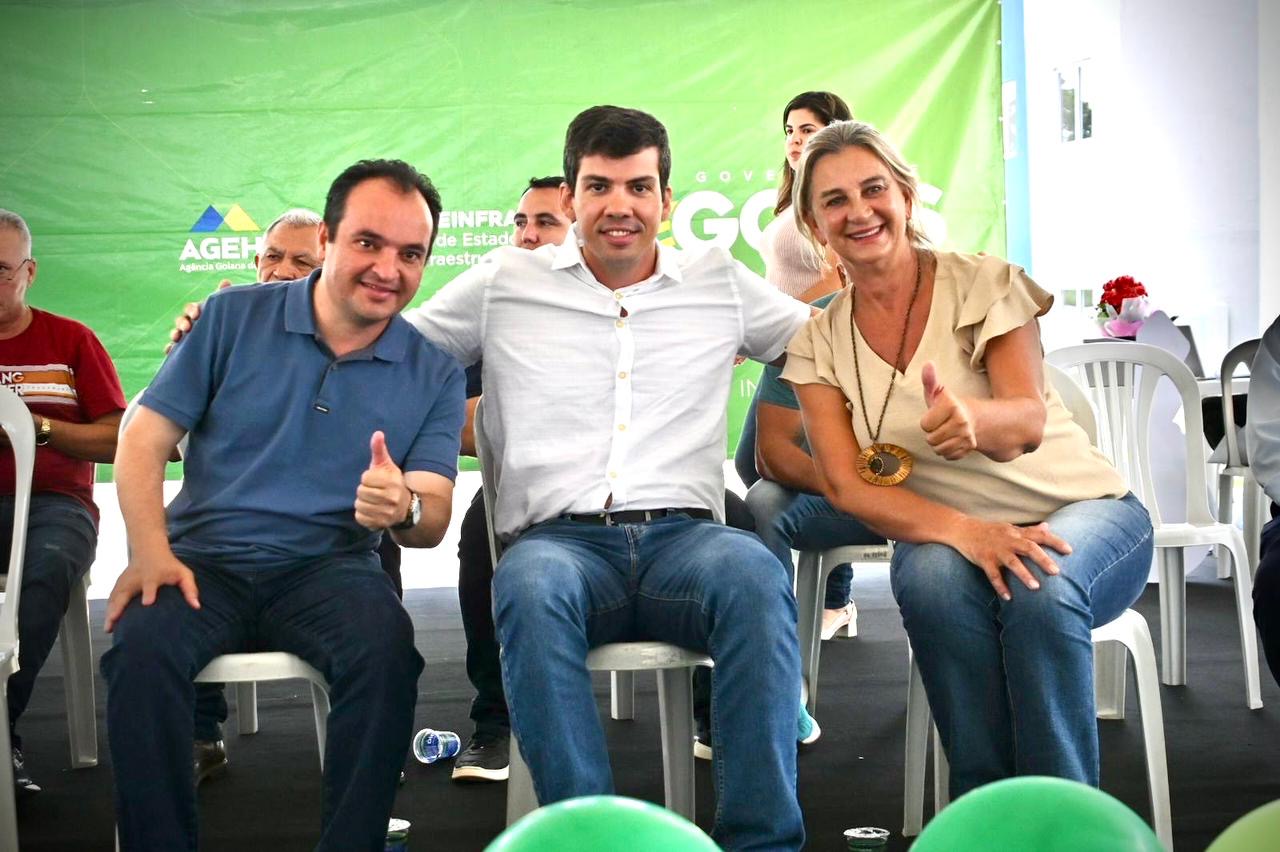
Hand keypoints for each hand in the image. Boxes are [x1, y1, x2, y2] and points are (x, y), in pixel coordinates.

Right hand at [104, 551, 199, 632]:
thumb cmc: (170, 565)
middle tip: (114, 619)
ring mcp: (125, 582)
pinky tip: (108, 624)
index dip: (148, 592)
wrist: (150, 549)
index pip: (150, 584)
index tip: (147, 603)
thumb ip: (190, 589)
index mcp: (153, 575)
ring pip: (115, 597)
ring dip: (110, 612)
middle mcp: (136, 579)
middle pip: (125, 592)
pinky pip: (112, 599)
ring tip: (108, 628)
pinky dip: (109, 610)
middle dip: (119, 606)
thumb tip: (197, 606)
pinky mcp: (119, 585)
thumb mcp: (183, 573)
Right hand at [164, 280, 231, 353]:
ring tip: (177, 337)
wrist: (226, 344)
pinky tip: (169, 350)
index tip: (196, 315)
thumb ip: (223, 296)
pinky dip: (170, 349)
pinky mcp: (183, 350)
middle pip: (181, 320)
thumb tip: (225, 281)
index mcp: (198, 313)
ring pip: (176, 333)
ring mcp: (185, 336)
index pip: (191, 308)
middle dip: (182, 322)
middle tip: (187, 327)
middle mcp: (189, 323)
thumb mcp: (224, 310)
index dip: (192, 310)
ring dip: (175, 334)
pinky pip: (173, 350)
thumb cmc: (223, 321)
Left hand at [355, 431, 409, 529]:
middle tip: (374, 492)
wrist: (406, 507)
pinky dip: (363, 514)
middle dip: (364, 491)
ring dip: (363, 502)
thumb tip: (377, 433)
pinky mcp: (380, 524)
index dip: (368, 478)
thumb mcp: (387, 466)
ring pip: (359, 505)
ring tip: (373, 501)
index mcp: (392, 481)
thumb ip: (379, 450)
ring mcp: (386, 512)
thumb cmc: (392, 483)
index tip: (376, 481)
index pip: (365, 478)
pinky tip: (372, 511)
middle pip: (360, 492)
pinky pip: (360, 517)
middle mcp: (391, 498)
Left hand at [919, 361, 977, 459]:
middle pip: (930, 439)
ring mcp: (967, 436)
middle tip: (941, 425)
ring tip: (945, 432)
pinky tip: (953, 440)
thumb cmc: (948, 405)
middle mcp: (961, 421)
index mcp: (952, 406)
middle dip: (932, 433)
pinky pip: (948, 456)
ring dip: (939, 443)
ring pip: (938, 449)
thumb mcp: (938, 392)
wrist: (974, 418)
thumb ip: (930, 380)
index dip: (927, 421)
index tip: (935, 415)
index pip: (924, 425)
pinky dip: (948, 451)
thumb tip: (927, 364)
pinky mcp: (969, 448)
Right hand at [950, 516, 1071, 600]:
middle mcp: (1008, 540)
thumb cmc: (989, 530)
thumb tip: (1048, 527)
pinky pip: (992, 575)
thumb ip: (1029, 529)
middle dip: (1042, 559)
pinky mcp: (983, 559)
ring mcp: (995, 550)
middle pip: (1028, 548)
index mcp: (1016, 533)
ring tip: (1035, 587)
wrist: (962, 529)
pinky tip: (1008, 597)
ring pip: (1012, 562)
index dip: (1055, 542)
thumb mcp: (1010, 528)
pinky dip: (1000, 586)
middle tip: (1056, 572)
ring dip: (1024, 574)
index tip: (1069, 551)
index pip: (1039, 535)